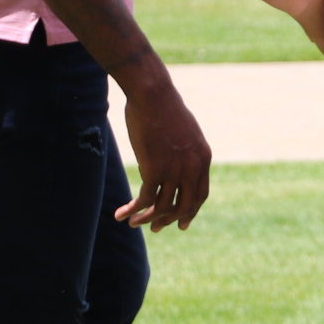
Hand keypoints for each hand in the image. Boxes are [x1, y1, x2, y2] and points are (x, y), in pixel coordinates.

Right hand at [114, 75, 211, 231]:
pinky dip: (132, 210)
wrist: (153, 95)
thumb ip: (187, 152)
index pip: (200, 195)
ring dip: (146, 219)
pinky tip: (121, 214)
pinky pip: (144, 199)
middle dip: (169, 221)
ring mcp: (174, 169)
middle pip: (184, 206)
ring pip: (162, 206)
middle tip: (156, 229)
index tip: (181, 223)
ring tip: (133, 223)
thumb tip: (179, 167)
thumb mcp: (186, 132)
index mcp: (203, 158)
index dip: (190, 212)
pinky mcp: (154, 169)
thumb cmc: (165, 109)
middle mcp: (192, 167)